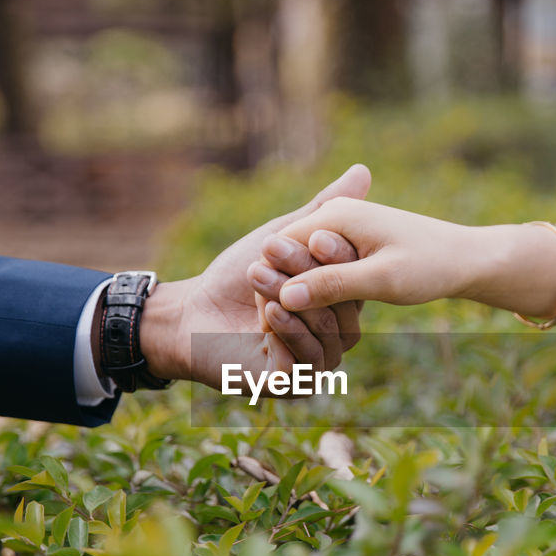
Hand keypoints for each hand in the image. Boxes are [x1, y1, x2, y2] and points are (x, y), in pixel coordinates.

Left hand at [137, 164, 370, 389]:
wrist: (192, 312)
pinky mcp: (293, 385)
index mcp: (339, 304)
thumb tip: (362, 171)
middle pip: (343, 310)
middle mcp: (333, 338)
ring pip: (326, 335)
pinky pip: (305, 362)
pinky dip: (288, 333)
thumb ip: (323, 211)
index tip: (313, 234)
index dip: (338, 258)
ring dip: (293, 302)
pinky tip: (268, 311)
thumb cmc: (237, 275)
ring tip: (258, 276)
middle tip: (273, 250)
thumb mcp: (284, 236)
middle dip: (309, 277)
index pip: (356, 282)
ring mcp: (315, 365)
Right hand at [254, 199, 484, 310]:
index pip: (279, 247)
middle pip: (286, 254)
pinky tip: (313, 320)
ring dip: (296, 293)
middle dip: (278, 289)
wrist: (464, 257)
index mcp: (336, 215)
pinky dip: (315, 290)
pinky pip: (319, 266)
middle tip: (270, 332)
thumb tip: (287, 296)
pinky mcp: (350, 243)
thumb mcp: (382, 279)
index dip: (270, 284)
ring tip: (286, 331)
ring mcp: (341, 227)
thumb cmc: (429, 265)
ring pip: (302, 263)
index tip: (267, 321)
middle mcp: (333, 215)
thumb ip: (334, 285)